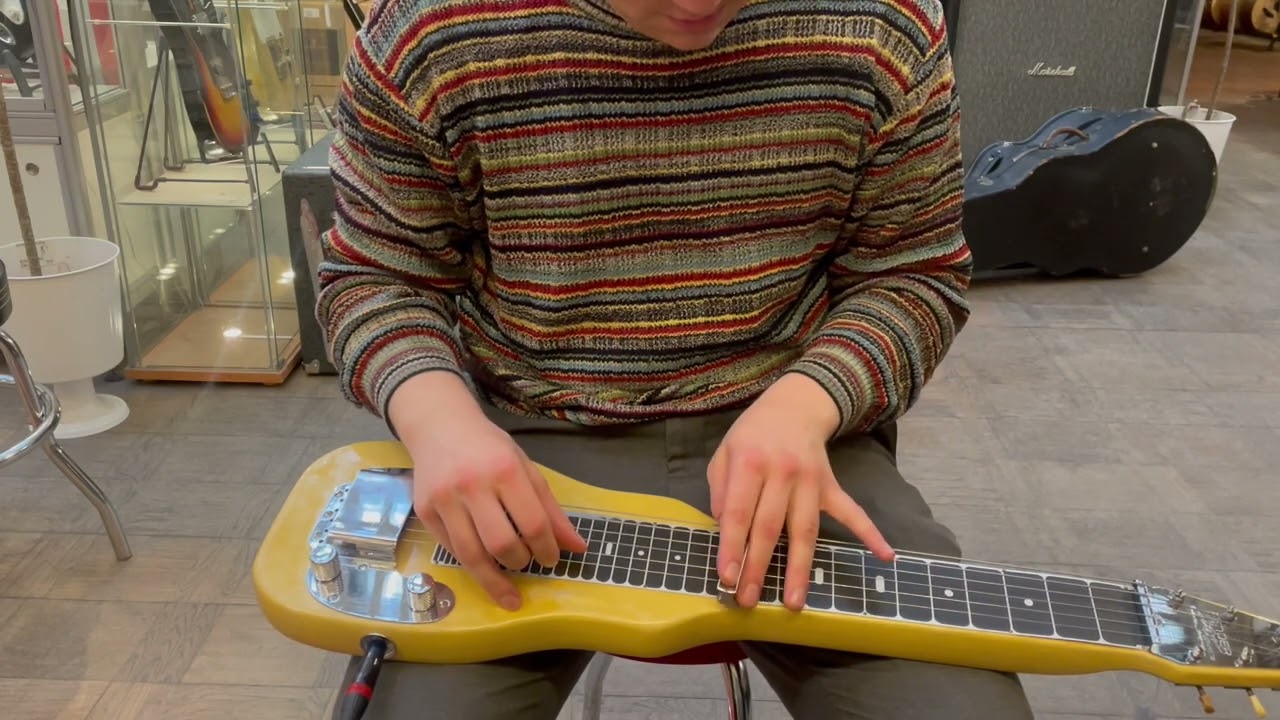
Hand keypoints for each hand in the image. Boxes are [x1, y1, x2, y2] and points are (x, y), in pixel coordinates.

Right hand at [388, 372, 586, 610]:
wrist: (440, 427)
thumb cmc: (489, 449)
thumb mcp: (525, 469)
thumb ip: (550, 510)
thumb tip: (578, 548)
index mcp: (505, 470)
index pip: (533, 523)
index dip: (547, 550)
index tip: (551, 560)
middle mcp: (472, 485)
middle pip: (501, 544)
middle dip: (520, 562)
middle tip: (527, 563)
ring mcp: (444, 499)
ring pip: (470, 555)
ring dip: (493, 579)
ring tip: (508, 588)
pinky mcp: (423, 511)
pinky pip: (450, 550)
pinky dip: (470, 563)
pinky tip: (482, 565)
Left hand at [708, 373, 893, 610]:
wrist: (794, 405)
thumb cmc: (752, 435)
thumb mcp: (724, 454)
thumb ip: (721, 492)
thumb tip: (726, 531)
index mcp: (750, 463)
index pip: (739, 513)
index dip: (733, 548)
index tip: (727, 578)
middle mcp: (782, 473)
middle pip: (770, 527)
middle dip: (758, 567)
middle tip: (748, 600)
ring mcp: (811, 481)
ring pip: (805, 530)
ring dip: (800, 567)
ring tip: (794, 601)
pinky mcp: (831, 486)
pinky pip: (852, 512)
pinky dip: (869, 533)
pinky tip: (885, 555)